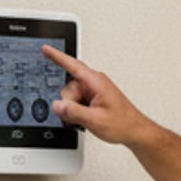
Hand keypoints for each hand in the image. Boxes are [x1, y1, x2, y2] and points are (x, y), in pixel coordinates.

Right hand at [42, 46, 156, 146]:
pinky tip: (87, 117)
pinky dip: (78, 111)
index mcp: (96, 81)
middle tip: (81, 116)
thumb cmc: (123, 123)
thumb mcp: (95, 120)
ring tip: (89, 118)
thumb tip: (57, 105)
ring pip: (71, 97)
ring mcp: (94, 90)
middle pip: (68, 88)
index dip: (56, 56)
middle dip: (69, 104)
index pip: (72, 65)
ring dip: (74, 109)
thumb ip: (73, 112)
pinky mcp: (94, 98)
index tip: (45, 49)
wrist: (135, 131)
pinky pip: (77, 102)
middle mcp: (94, 83)